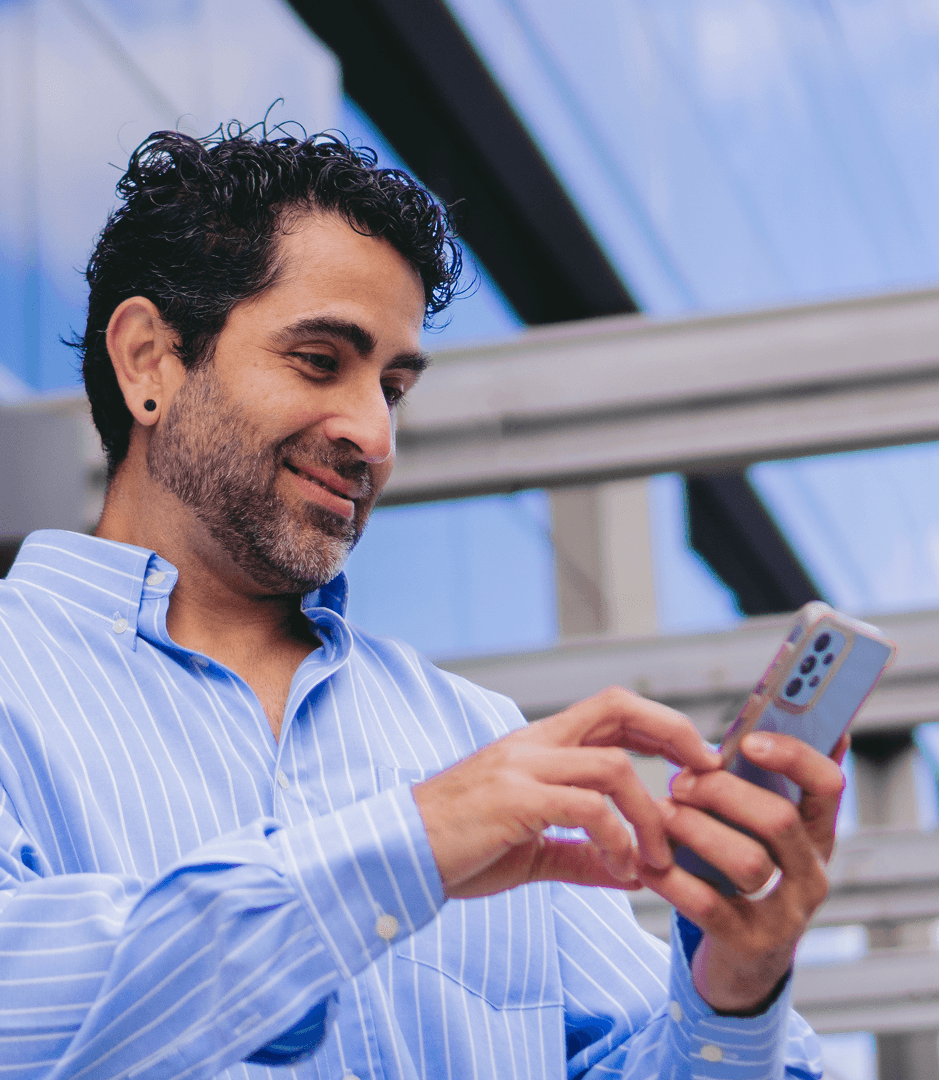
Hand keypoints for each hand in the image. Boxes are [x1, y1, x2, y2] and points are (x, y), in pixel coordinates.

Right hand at [412, 687, 721, 899]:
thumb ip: (584, 855)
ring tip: (656, 860)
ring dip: (649, 815)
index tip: (697, 759)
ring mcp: (523, 767)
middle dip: (673, 733)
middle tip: (707, 775)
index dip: (661, 725)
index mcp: (539, 746)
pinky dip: (616, 838)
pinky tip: (621, 868)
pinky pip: (585, 807)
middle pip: (617, 707)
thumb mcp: (532, 850)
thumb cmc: (461, 847)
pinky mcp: (515, 798)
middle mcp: (534, 744)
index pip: (611, 709)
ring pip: (612, 766)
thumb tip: (635, 874)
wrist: (399, 854)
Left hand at [638, 732, 846, 1013]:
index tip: (747, 740)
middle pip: (779, 818)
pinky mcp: (750, 944)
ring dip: (695, 829)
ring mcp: (787, 914)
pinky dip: (670, 878)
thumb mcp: (756, 827)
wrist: (744, 958)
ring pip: (747, 862)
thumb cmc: (740, 866)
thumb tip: (752, 724)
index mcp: (816, 832)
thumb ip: (754, 782)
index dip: (792, 756)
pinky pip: (708, 905)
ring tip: (660, 815)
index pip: (827, 784)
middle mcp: (812, 872)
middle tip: (680, 782)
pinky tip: (646, 861)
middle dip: (722, 791)